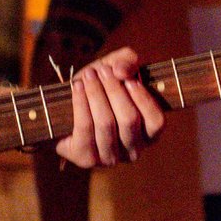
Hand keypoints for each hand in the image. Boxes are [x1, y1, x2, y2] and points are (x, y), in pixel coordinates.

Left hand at [53, 48, 166, 167]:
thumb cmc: (98, 90)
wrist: (63, 111)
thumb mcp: (116, 69)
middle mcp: (133, 151)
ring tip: (89, 75)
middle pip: (129, 119)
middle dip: (114, 90)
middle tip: (103, 70)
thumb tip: (121, 71)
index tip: (128, 78)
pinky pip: (85, 128)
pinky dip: (81, 103)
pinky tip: (77, 87)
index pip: (156, 121)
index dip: (143, 98)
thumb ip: (127, 61)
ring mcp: (110, 158)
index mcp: (149, 135)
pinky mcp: (86, 158)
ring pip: (106, 123)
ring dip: (96, 94)